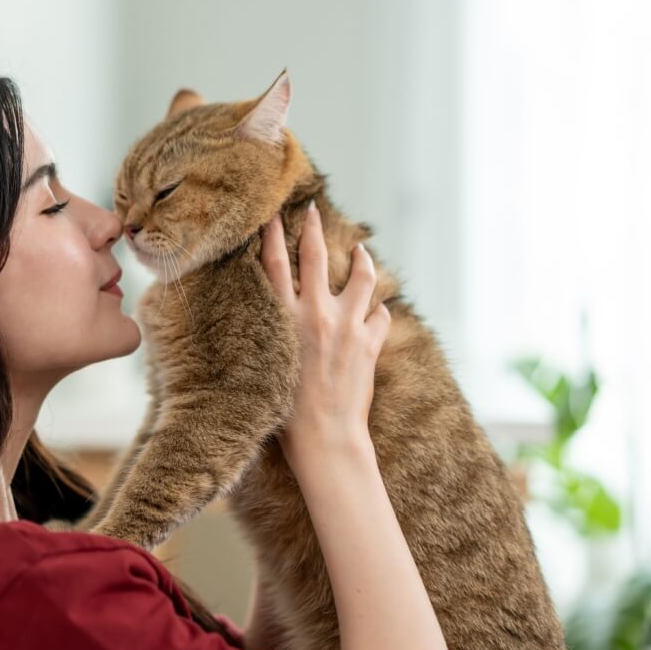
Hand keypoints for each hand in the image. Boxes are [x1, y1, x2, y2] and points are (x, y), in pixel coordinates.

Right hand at [260, 202, 390, 473]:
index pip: (274, 264)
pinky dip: (377, 312)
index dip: (272, 233)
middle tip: (314, 210)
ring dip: (361, 261)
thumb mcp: (270, 364)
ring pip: (360, 278)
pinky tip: (375, 314)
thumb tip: (278, 315)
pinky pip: (380, 315)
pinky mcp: (370, 343)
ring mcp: (347, 326)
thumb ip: (275, 333)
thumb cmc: (287, 412)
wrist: (325, 439)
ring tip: (361, 252)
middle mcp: (315, 315)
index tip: (273, 212)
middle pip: (314, 256)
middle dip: (313, 228)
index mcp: (283, 320)